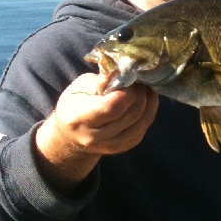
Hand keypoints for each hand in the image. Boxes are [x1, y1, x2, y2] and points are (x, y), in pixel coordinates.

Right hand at [35, 73, 157, 192]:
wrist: (71, 136)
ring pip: (142, 123)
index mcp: (78, 118)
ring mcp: (109, 146)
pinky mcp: (122, 148)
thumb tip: (124, 71)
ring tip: (146, 88)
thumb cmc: (75, 103)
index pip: (112, 107)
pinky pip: (143, 129)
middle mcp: (93, 137)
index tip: (130, 78)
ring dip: (149, 102)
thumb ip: (102, 80)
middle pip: (131, 114)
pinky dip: (148, 113)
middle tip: (140, 80)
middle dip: (141, 94)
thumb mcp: (80, 86)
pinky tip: (146, 101)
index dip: (128, 92)